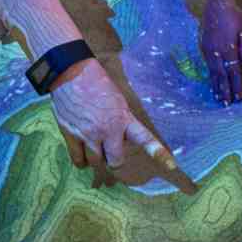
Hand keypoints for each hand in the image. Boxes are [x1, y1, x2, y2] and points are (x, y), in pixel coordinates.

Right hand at [50, 58, 179, 173]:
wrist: (72, 75)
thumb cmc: (98, 85)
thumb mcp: (119, 101)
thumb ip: (122, 122)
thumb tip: (121, 141)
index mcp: (123, 118)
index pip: (144, 138)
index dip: (158, 153)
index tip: (170, 166)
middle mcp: (107, 129)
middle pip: (116, 161)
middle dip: (115, 160)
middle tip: (112, 150)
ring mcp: (88, 134)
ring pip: (96, 163)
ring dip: (98, 158)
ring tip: (96, 144)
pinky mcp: (71, 136)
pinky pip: (79, 161)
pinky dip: (82, 161)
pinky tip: (84, 152)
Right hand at [200, 0, 241, 103]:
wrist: (216, 2)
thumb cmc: (233, 14)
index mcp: (228, 48)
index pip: (233, 72)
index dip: (236, 85)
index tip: (238, 97)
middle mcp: (216, 51)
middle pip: (221, 76)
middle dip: (224, 90)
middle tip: (226, 104)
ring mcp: (208, 49)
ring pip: (212, 72)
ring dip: (216, 86)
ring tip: (218, 98)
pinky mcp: (203, 46)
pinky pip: (207, 65)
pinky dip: (210, 76)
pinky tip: (212, 81)